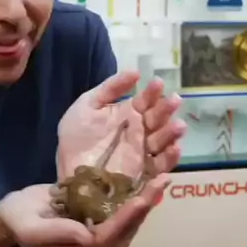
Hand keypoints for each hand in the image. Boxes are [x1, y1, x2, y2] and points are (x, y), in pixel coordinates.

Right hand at [0, 180, 171, 246]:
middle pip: (125, 228)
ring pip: (126, 217)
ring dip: (145, 198)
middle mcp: (93, 242)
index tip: (141, 200)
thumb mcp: (30, 228)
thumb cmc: (19, 220)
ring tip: (162, 178)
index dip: (125, 219)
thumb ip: (57, 233)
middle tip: (162, 182)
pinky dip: (135, 192)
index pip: (107, 236)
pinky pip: (119, 206)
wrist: (14, 212)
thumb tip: (87, 234)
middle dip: (144, 206)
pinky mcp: (97, 213)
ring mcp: (96, 227)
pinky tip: (148, 177)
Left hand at [57, 70, 185, 180]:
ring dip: (172, 133)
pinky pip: (161, 166)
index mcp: (128, 114)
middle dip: (167, 110)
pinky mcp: (144, 174)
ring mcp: (143, 153)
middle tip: (174, 101)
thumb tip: (136, 72)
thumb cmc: (76, 139)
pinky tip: (174, 149)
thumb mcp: (86, 106)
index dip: (153, 92)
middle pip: (158, 119)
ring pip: (164, 141)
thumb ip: (110, 88)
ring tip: (178, 126)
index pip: (146, 100)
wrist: (68, 174)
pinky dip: (170, 159)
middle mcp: (140, 132)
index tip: (158, 83)